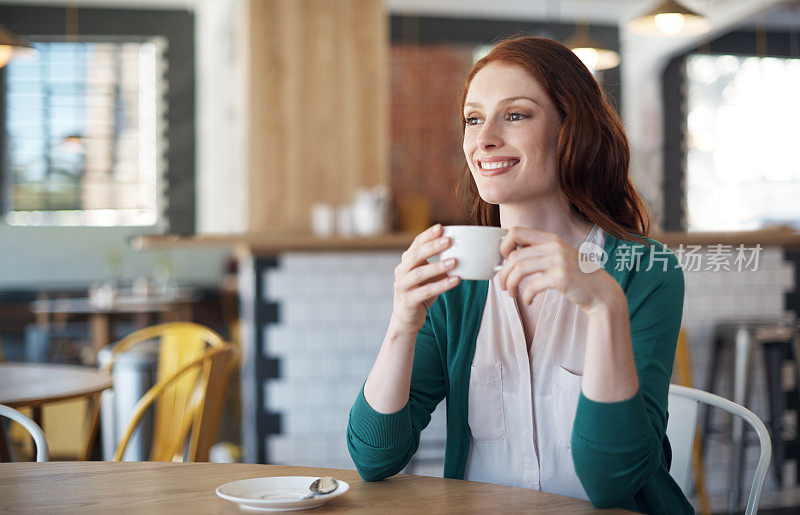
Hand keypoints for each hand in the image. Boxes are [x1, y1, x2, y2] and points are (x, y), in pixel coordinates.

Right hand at [391, 224, 459, 332]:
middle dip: (432, 247)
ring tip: (454, 262)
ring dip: (437, 266)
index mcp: (406, 262)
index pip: (416, 244)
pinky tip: (455, 281)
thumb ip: (439, 264)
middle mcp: (401, 272)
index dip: (427, 235)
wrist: (406, 318)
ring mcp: (402, 286)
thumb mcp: (429, 276)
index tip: (441, 227)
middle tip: (448, 241)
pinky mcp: (408, 301)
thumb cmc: (421, 292)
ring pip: (419, 274)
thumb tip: (463, 251)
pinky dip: (441, 285)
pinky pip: (426, 291)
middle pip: (415, 256)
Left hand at [497, 227, 622, 313]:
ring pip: (519, 269)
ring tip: (511, 294)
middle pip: (514, 255)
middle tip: (503, 285)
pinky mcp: (561, 278)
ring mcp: (559, 261)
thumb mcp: (559, 257)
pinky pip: (532, 286)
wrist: (602, 292)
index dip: (503, 245)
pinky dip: (525, 296)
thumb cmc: (576, 277)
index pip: (516, 231)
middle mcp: (554, 246)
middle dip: (503, 273)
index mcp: (551, 238)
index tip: (503, 261)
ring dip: (510, 284)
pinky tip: (528, 301)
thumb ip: (539, 253)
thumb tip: (508, 258)